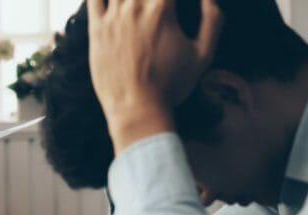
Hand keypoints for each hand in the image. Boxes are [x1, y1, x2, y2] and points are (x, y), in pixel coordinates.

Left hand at [87, 0, 222, 152]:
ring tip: (138, 5)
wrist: (136, 110)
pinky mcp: (96, 30)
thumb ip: (212, 18)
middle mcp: (135, 6)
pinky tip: (114, 1)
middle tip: (158, 6)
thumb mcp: (203, 54)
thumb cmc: (171, 86)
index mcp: (162, 8)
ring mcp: (113, 17)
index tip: (175, 4)